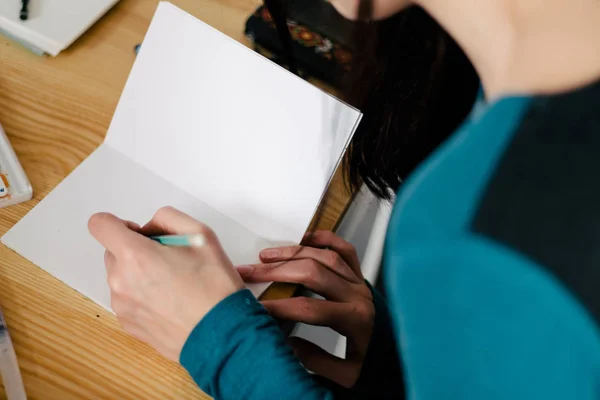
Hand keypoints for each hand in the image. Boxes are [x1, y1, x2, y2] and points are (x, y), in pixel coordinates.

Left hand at [88, 206, 243, 360]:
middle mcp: (121, 281)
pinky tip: (169, 302)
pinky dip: (141, 295)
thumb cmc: (214, 286)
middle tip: (168, 260)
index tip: (141, 234)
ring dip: (137, 273)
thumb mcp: (202, 235)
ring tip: (172, 284)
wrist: (221, 334)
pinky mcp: (129, 325)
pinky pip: (126, 299)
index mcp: (135, 256)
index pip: (100, 224)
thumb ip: (168, 218)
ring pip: (119, 276)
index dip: (119, 223)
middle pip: (111, 251)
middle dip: (134, 249)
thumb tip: (150, 228)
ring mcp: (122, 306)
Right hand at [237, 231, 373, 387]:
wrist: (401, 356)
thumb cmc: (375, 364)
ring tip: (266, 257)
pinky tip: (304, 240)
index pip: (308, 308)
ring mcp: (360, 282)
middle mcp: (358, 294)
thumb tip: (285, 343)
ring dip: (293, 253)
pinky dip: (325, 240)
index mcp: (355, 319)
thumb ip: (316, 361)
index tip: (255, 309)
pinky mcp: (361, 276)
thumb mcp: (347, 375)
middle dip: (276, 272)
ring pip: (324, 257)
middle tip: (250, 274)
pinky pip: (345, 250)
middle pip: (312, 273)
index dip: (278, 307)